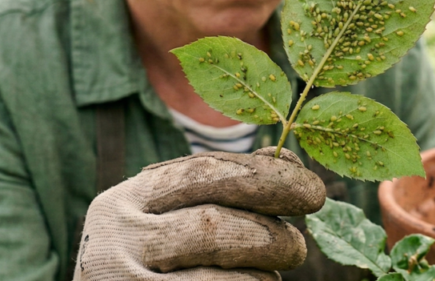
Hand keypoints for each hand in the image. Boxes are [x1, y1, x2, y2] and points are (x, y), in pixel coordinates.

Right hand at [73, 146, 325, 280]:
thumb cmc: (153, 253)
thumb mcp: (169, 212)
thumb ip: (223, 184)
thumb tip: (289, 165)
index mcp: (129, 198)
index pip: (206, 173)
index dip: (268, 178)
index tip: (312, 192)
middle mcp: (121, 238)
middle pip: (212, 226)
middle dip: (268, 234)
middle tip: (297, 247)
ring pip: (218, 278)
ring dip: (260, 275)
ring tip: (270, 274)